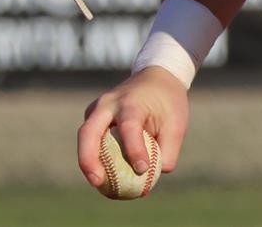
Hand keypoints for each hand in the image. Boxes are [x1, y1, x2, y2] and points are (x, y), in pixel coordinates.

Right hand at [78, 67, 189, 189]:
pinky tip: (102, 173)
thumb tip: (153, 176)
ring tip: (99, 183)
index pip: (129, 127)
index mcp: (133, 102)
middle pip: (89, 131)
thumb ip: (168, 151)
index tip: (143, 170)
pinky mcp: (94, 114)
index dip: (134, 150)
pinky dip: (92, 155)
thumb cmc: (168, 103)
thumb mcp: (176, 124)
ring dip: (87, 160)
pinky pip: (89, 137)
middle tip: (98, 182)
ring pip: (85, 135)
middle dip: (89, 159)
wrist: (157, 77)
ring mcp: (98, 107)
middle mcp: (109, 103)